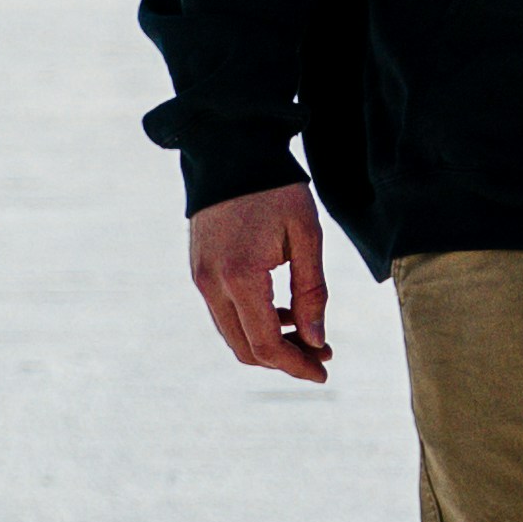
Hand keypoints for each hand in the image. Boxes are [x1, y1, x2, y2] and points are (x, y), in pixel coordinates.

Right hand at [187, 179, 331, 381]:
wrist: (231, 149)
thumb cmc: (276, 189)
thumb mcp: (307, 236)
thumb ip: (312, 292)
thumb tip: (316, 341)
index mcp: (241, 277)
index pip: (266, 344)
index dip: (296, 366)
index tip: (324, 372)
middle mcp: (212, 284)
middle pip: (246, 348)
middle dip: (285, 359)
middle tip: (322, 352)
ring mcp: (200, 279)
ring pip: (233, 335)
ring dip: (269, 343)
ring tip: (308, 333)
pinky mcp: (198, 270)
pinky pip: (224, 313)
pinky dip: (252, 323)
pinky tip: (282, 312)